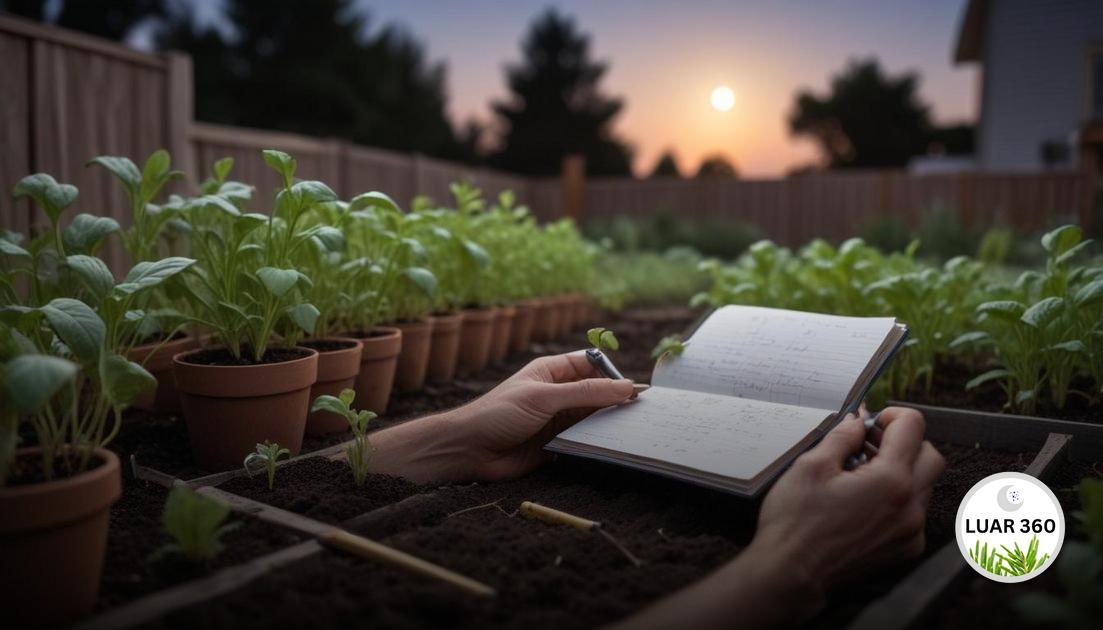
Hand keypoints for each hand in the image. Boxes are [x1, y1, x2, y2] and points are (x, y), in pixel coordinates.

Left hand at [370, 352, 633, 483]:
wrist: (469, 450)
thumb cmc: (498, 414)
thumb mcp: (545, 397)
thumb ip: (586, 393)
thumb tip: (625, 387)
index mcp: (552, 372)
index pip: (591, 365)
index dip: (613, 373)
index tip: (635, 388)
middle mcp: (557, 395)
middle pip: (596, 394)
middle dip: (615, 402)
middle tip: (642, 413)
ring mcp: (556, 420)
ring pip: (592, 419)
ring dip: (607, 425)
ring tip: (632, 432)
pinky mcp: (556, 445)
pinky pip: (583, 441)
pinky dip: (596, 444)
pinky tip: (612, 448)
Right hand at [750, 407, 944, 604]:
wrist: (791, 573)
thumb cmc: (796, 523)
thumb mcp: (811, 465)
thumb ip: (842, 436)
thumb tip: (858, 421)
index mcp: (890, 481)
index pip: (913, 427)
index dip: (891, 415)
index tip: (871, 421)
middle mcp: (909, 507)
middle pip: (931, 456)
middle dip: (904, 443)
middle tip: (870, 444)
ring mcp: (910, 532)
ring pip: (924, 486)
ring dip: (901, 471)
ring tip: (862, 474)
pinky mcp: (904, 549)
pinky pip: (914, 513)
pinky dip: (898, 500)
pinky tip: (865, 502)